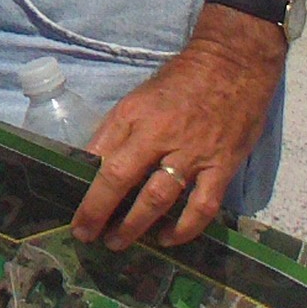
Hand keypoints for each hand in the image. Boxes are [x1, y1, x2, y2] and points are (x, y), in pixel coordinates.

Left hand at [71, 7, 283, 250]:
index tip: (75, 211)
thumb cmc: (180, 81)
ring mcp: (192, 153)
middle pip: (121, 178)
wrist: (231, 64)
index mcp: (134, 114)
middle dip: (99, 211)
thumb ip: (118, 129)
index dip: (85, 187)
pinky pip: (201, 206)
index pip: (100, 156)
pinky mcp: (222, 166)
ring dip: (134, 226)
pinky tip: (167, 239)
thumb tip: (93, 163)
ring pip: (157, 198)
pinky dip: (183, 229)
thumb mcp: (139, 96)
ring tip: (118, 242)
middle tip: (86, 235)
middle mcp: (159, 134)